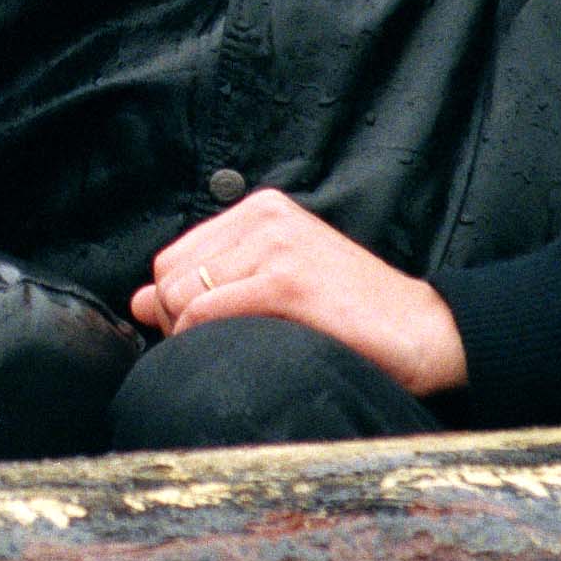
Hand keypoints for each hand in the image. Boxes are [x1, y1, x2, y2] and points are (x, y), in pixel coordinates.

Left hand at [131, 189, 468, 397]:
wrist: (423, 332)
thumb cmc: (351, 315)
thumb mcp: (271, 286)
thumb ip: (206, 286)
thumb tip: (137, 301)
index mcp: (260, 210)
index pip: (172, 259)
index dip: (176, 305)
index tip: (211, 330)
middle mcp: (264, 217)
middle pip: (168, 277)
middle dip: (180, 321)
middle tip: (228, 344)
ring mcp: (276, 245)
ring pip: (181, 298)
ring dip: (197, 336)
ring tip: (248, 346)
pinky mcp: (286, 280)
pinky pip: (207, 315)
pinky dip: (210, 342)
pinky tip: (251, 350)